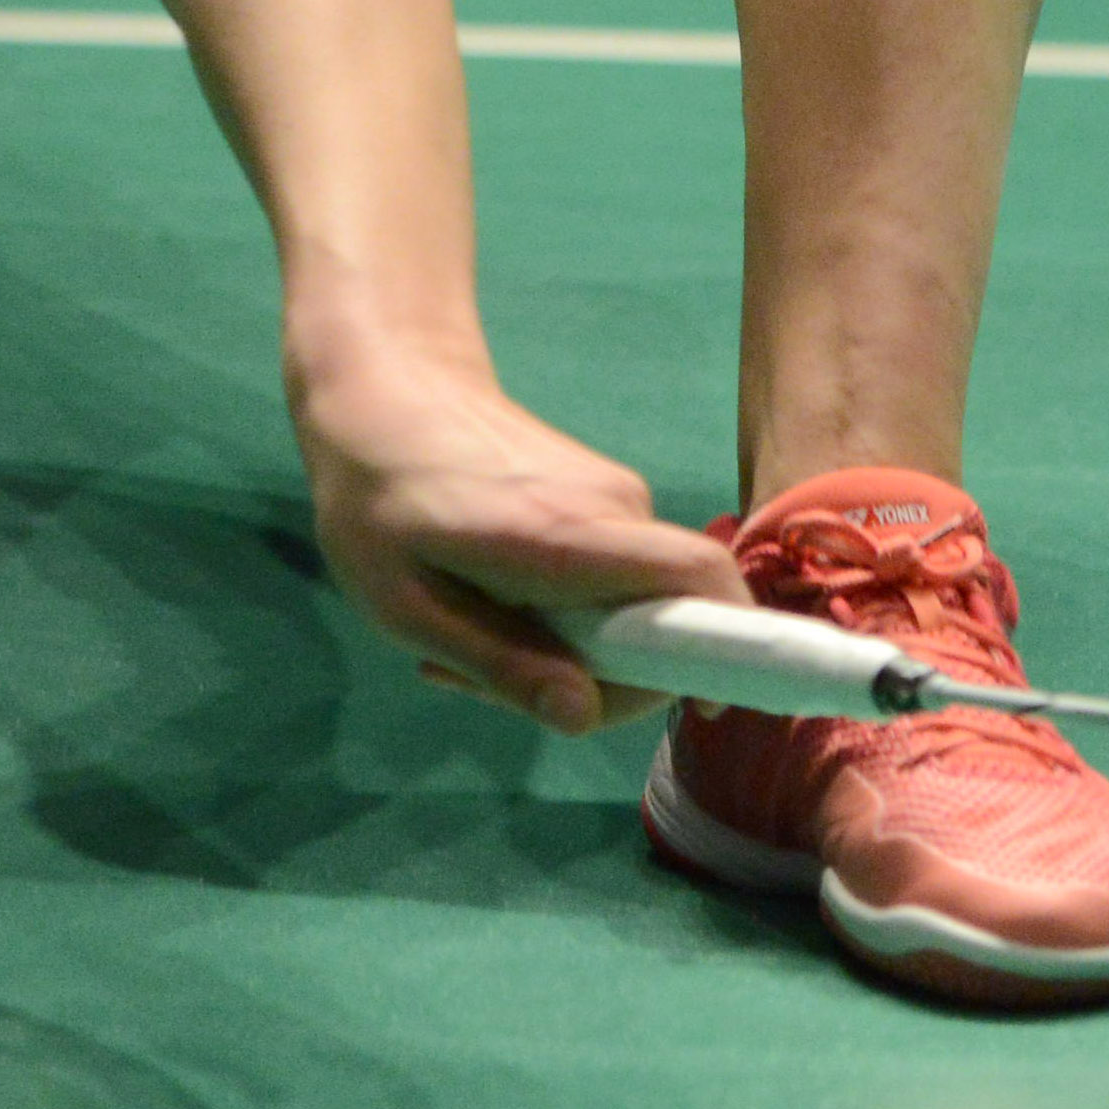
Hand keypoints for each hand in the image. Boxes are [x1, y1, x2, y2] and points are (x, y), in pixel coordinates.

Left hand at [291, 356, 746, 732]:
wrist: (380, 390)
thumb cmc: (375, 503)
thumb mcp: (407, 608)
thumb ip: (499, 662)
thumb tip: (582, 718)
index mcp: (570, 533)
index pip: (701, 577)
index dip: (733, 645)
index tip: (708, 709)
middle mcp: (614, 506)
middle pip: (665, 619)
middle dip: (598, 681)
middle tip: (483, 688)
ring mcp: (612, 493)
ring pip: (630, 605)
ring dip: (565, 651)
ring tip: (457, 650)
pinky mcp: (599, 494)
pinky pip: (610, 578)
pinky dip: (559, 615)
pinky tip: (476, 611)